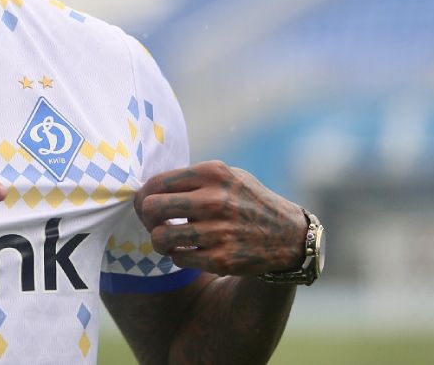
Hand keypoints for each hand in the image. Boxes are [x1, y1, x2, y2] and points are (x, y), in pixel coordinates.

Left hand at [133, 160, 306, 275]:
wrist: (289, 235)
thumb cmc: (248, 201)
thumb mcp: (227, 176)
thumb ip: (192, 178)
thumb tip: (147, 189)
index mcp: (212, 173)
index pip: (156, 183)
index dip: (144, 196)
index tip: (147, 205)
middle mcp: (214, 200)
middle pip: (152, 208)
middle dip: (146, 218)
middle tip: (154, 223)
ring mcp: (219, 231)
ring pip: (160, 238)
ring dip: (159, 241)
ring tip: (168, 240)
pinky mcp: (222, 259)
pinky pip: (178, 259)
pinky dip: (178, 256)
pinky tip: (189, 251)